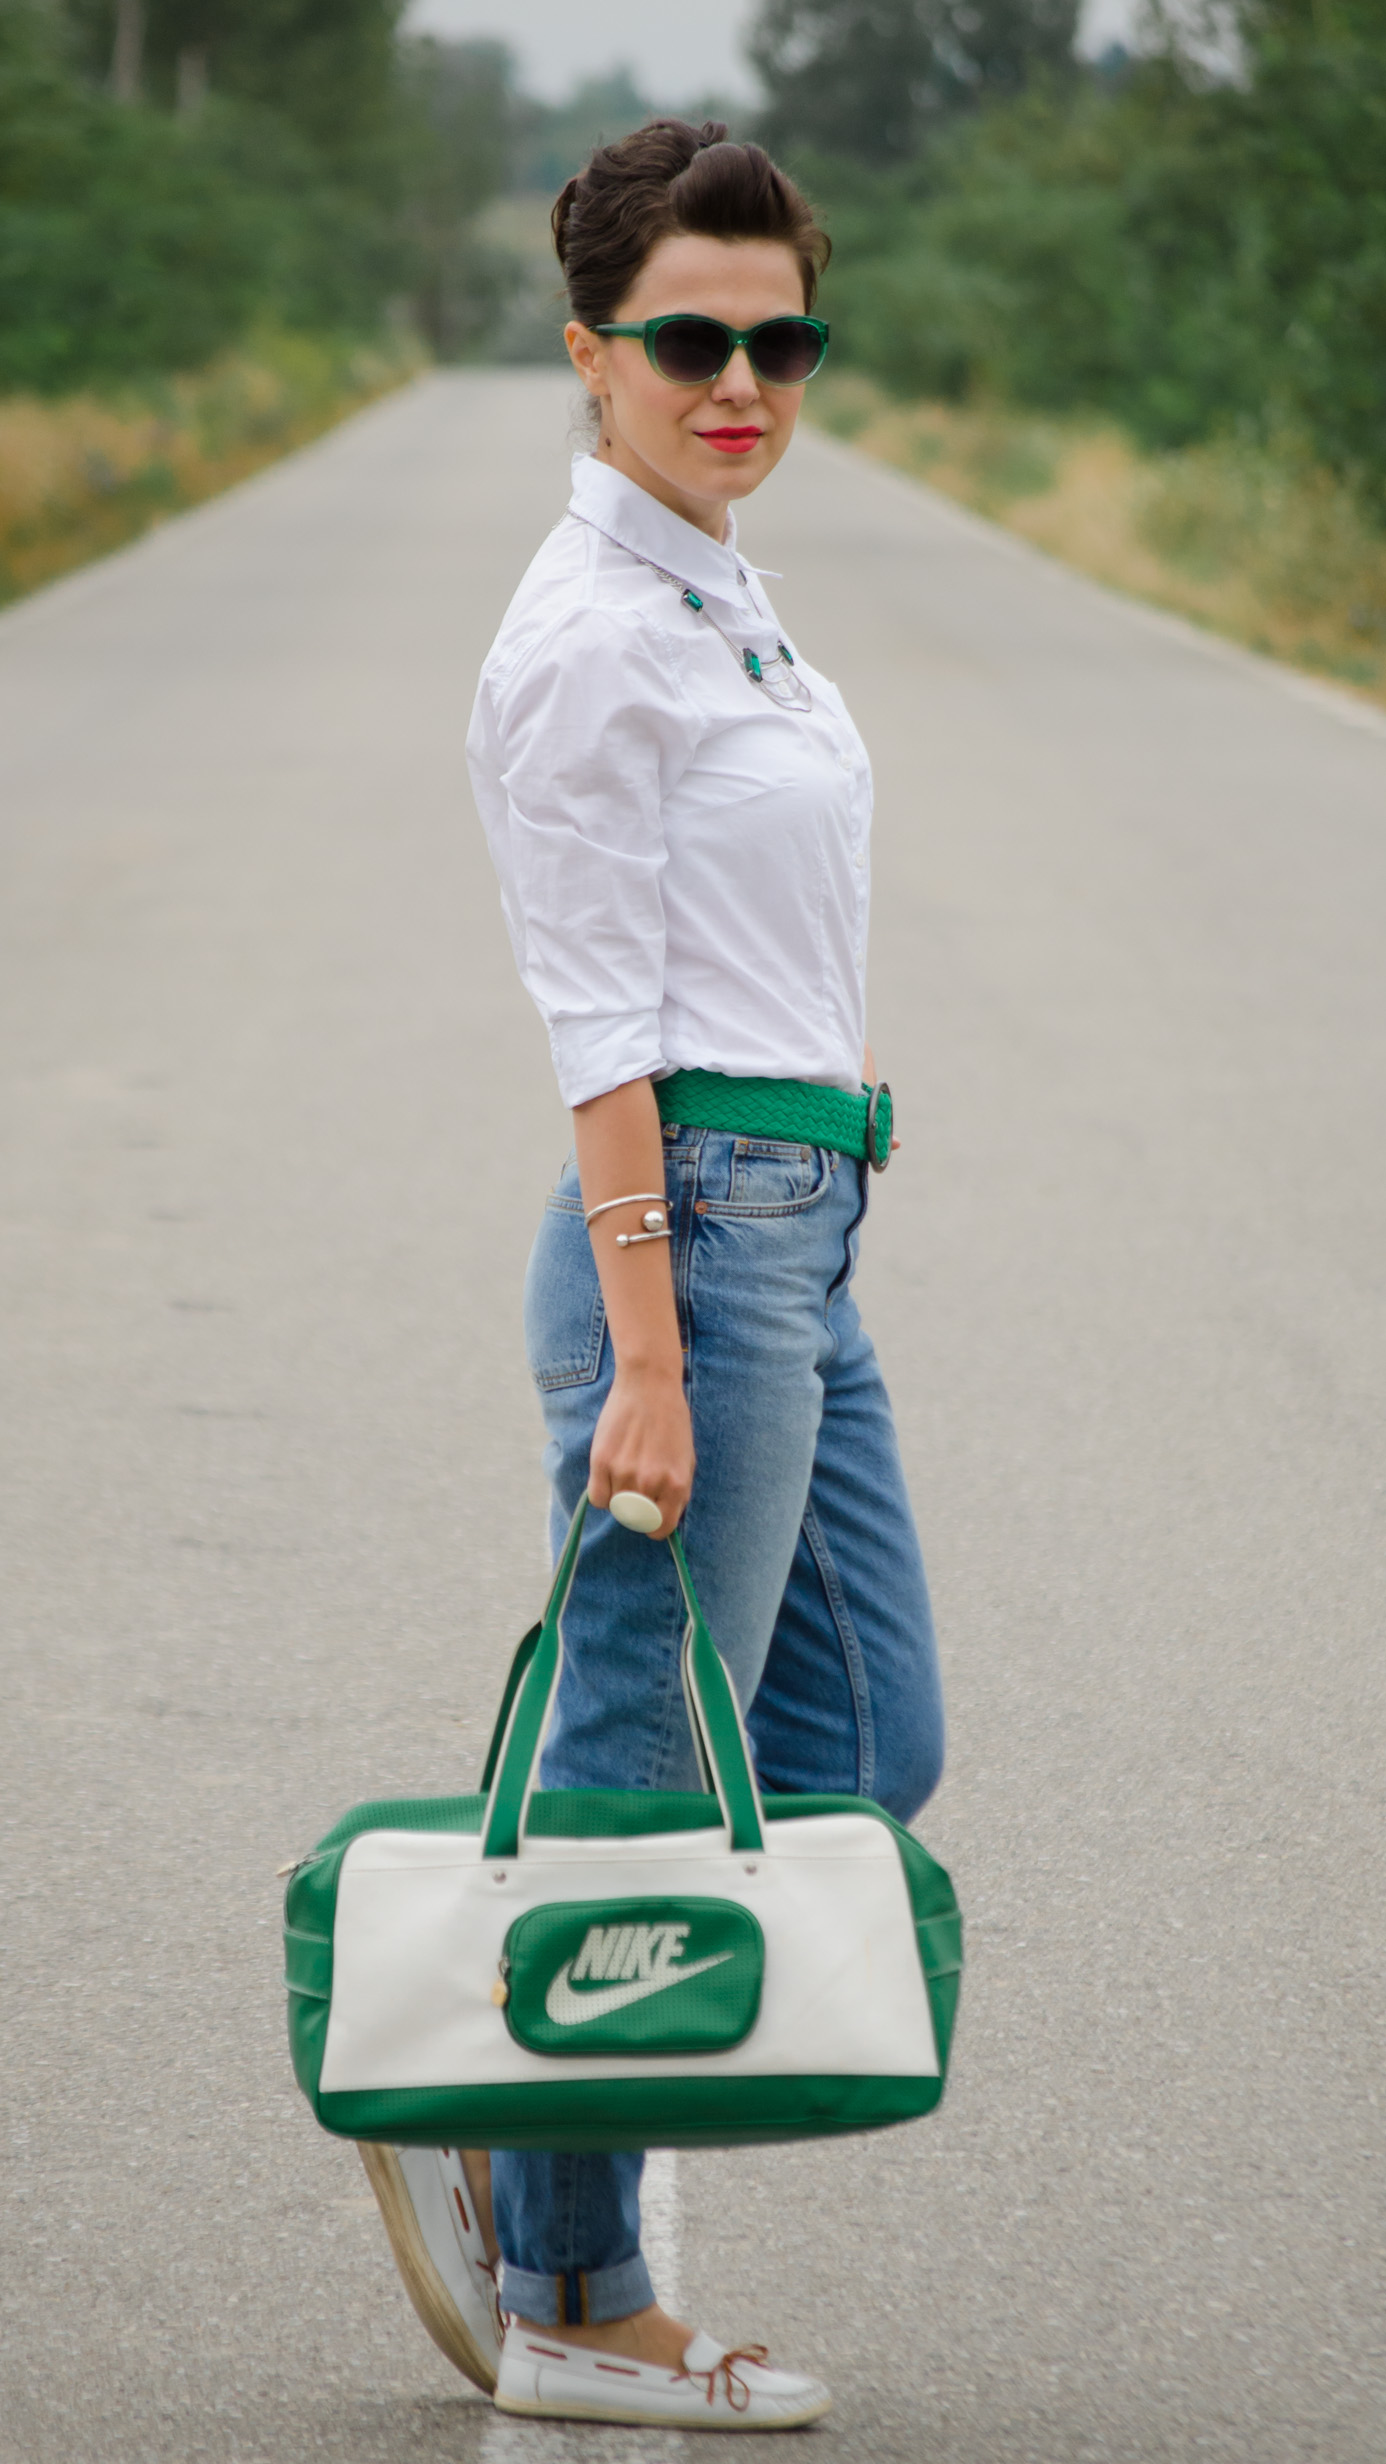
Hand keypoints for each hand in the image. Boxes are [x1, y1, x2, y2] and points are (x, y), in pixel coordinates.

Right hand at [588, 1362, 694, 1539]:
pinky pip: (597, 1497)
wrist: (649, 1385)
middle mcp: (651, 1483)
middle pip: (636, 1519)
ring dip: (619, 1495)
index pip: (662, 1527)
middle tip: (636, 1493)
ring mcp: (625, 1473)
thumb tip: (664, 1518)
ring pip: (616, 1506)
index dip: (655, 1527)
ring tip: (625, 1470)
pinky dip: (602, 1492)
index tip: (650, 1520)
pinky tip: (608, 1474)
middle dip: (636, 1512)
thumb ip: (677, 1489)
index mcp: (677, 1484)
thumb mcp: (686, 1457)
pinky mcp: (602, 1461)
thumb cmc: (671, 1419)